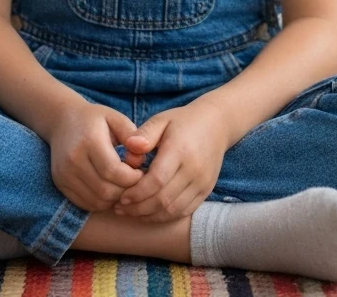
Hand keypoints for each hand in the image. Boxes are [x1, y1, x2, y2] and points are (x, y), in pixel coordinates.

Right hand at [48, 99, 145, 212]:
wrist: (62, 121)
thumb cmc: (95, 119)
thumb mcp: (115, 118)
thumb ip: (132, 135)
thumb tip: (142, 156)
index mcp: (88, 141)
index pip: (113, 171)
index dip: (132, 177)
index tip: (142, 172)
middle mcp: (73, 160)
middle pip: (105, 189)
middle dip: (126, 190)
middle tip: (135, 182)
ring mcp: (64, 174)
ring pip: (97, 201)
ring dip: (115, 198)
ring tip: (123, 185)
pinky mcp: (61, 184)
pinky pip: (86, 204)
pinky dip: (102, 202)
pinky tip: (109, 188)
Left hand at [113, 99, 230, 222]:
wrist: (216, 125)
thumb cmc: (182, 122)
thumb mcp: (161, 120)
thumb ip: (144, 134)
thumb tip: (129, 148)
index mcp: (180, 149)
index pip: (156, 180)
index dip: (136, 193)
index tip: (120, 197)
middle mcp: (194, 169)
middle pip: (163, 199)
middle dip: (138, 208)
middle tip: (120, 208)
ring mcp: (202, 182)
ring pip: (174, 210)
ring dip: (150, 216)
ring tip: (131, 212)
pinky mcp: (206, 191)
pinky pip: (184, 211)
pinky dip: (165, 217)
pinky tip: (149, 213)